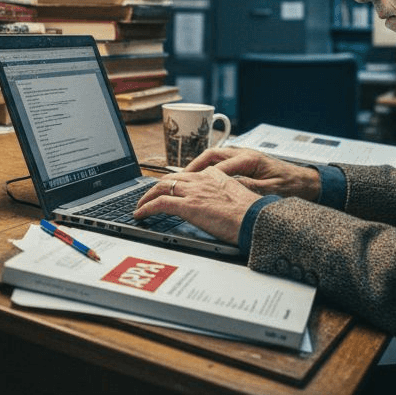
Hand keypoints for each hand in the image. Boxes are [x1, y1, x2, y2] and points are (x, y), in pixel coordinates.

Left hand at [133, 166, 258, 243]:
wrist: (255, 219)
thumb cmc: (251, 214)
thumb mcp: (237, 196)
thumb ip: (223, 195)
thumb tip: (217, 204)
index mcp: (214, 175)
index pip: (187, 175)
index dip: (174, 183)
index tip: (169, 189)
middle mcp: (202, 179)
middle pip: (171, 179)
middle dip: (156, 187)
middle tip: (149, 196)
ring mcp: (193, 191)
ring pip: (161, 188)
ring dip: (147, 197)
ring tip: (140, 205)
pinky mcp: (187, 205)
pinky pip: (159, 203)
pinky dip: (146, 208)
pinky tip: (140, 214)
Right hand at [182, 147, 321, 201]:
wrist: (304, 181)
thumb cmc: (290, 185)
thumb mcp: (270, 190)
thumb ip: (249, 188)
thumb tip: (228, 189)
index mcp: (250, 159)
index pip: (220, 166)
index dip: (202, 176)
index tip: (190, 186)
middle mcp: (243, 153)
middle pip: (211, 155)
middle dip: (193, 167)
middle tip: (178, 180)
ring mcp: (242, 156)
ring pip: (213, 157)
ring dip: (197, 166)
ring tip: (183, 180)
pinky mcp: (242, 162)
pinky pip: (219, 162)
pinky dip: (206, 169)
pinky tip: (199, 180)